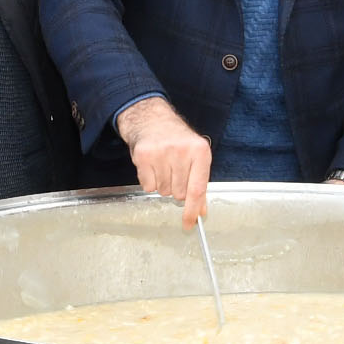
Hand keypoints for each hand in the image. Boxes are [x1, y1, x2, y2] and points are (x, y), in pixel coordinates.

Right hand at [119, 96, 211, 228]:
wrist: (151, 119)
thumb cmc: (177, 139)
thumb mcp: (195, 155)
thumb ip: (199, 183)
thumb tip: (200, 211)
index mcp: (200, 151)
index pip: (197, 189)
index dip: (193, 210)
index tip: (189, 224)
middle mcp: (181, 151)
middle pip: (179, 193)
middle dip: (176, 189)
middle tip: (173, 172)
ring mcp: (161, 153)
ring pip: (163, 191)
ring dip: (163, 184)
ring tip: (163, 165)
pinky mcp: (143, 156)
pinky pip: (148, 186)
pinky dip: (149, 181)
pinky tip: (152, 166)